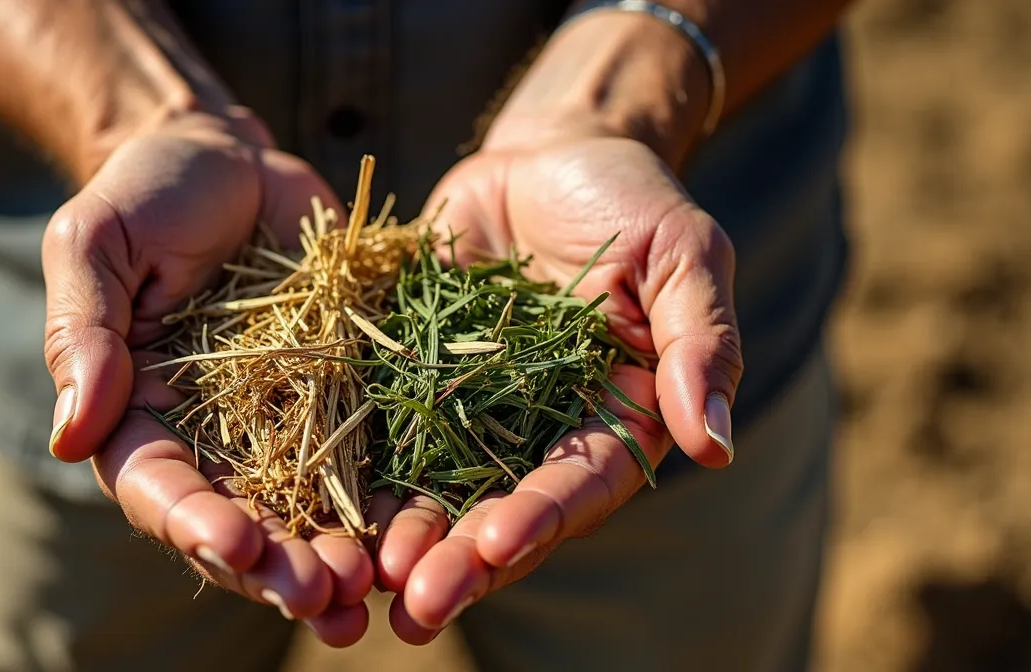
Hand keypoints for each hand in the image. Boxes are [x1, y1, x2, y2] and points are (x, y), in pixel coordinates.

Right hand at [42, 111, 371, 645]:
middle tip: (323, 597)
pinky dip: (391, 498)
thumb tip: (71, 436)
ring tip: (375, 589)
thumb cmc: (144, 195)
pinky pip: (369, 453)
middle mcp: (211, 437)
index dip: (194, 522)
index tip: (234, 544)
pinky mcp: (344, 394)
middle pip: (240, 520)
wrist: (228, 159)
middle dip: (277, 565)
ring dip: (339, 555)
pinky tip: (422, 531)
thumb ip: (84, 334)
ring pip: (309, 507)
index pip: (159, 487)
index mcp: (138, 416)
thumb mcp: (95, 245)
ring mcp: (282, 422)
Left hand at [371, 136, 743, 642]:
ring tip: (360, 580)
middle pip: (499, 508)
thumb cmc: (631, 201)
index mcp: (610, 418)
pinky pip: (377, 427)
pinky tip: (313, 509)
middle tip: (416, 604)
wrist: (546, 157)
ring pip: (432, 487)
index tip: (497, 545)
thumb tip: (716, 443)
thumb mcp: (683, 256)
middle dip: (460, 560)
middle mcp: (536, 432)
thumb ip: (702, 342)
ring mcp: (467, 409)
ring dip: (398, 537)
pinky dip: (350, 470)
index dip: (540, 518)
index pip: (581, 484)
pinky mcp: (409, 377)